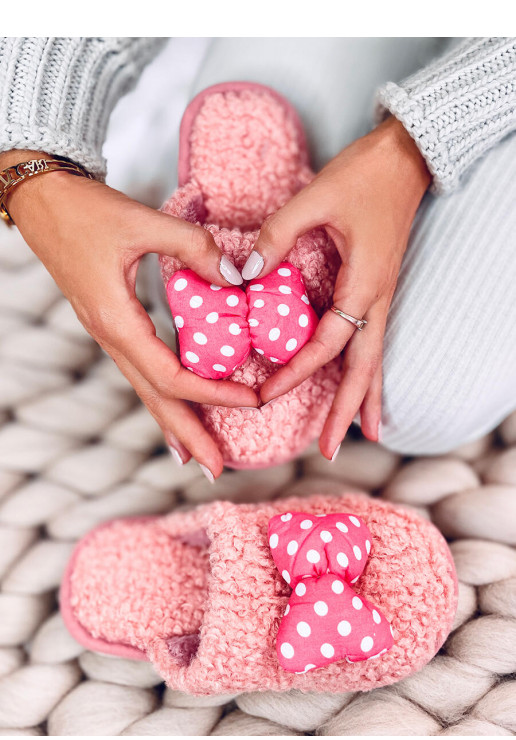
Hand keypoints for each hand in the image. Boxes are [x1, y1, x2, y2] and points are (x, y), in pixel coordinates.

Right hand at [2, 150, 258, 478]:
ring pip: (145, 389)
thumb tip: (237, 279)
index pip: (170, 375)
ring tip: (197, 456)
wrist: (40, 199)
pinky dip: (161, 394)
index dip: (212, 393)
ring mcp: (108, 333)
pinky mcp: (111, 323)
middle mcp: (110, 336)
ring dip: (174, 422)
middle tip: (217, 470)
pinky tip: (173, 407)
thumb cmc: (84, 209)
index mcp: (116, 320)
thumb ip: (192, 247)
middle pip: (154, 397)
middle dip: (187, 434)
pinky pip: (140, 369)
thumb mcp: (141, 221)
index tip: (251, 401)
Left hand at [245, 117, 430, 458]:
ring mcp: (382, 297)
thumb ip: (276, 236)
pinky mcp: (378, 290)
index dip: (295, 372)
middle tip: (330, 451)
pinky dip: (369, 370)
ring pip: (374, 360)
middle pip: (364, 369)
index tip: (266, 394)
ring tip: (363, 435)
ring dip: (364, 399)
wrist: (406, 158)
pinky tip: (366, 384)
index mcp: (363, 285)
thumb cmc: (364, 176)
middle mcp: (377, 300)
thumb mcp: (315, 199)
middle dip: (346, 412)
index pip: (326, 344)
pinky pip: (374, 341)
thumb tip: (243, 274)